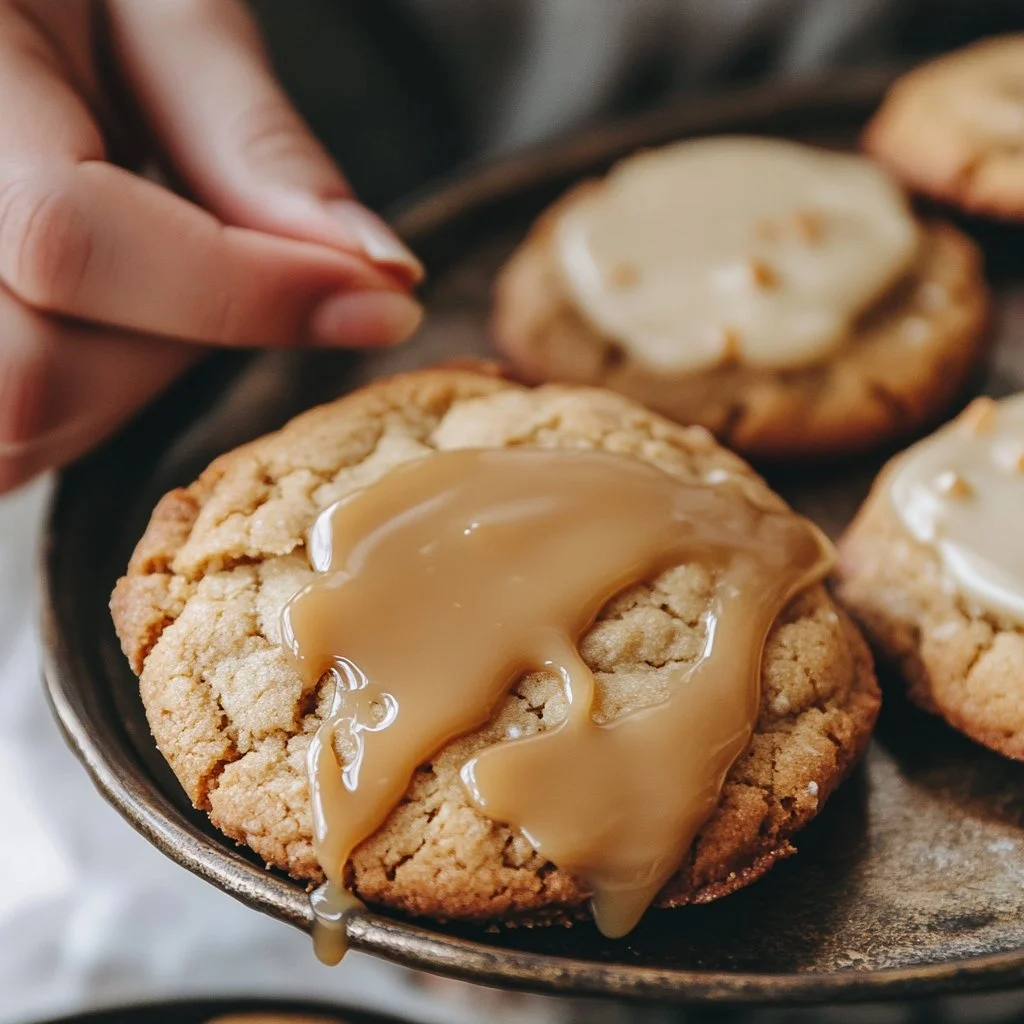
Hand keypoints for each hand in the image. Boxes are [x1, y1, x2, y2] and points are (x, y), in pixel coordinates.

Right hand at [0, 0, 424, 493]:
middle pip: (28, 377)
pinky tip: (104, 326)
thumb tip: (379, 271)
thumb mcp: (167, 13)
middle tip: (221, 279)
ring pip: (13, 433)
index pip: (68, 238)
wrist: (11, 13)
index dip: (246, 293)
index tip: (382, 301)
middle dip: (168, 356)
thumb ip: (253, 144)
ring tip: (145, 291)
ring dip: (121, 392)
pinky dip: (78, 411)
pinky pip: (6, 437)